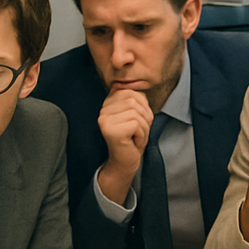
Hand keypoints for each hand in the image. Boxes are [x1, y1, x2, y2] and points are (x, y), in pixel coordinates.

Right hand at [96, 88, 152, 205]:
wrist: (124, 163)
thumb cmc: (131, 139)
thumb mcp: (134, 115)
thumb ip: (134, 100)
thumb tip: (138, 86)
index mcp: (108, 103)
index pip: (133, 93)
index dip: (143, 108)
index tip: (137, 123)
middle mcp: (103, 110)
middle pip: (135, 102)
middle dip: (144, 118)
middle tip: (137, 132)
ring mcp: (105, 120)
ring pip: (137, 113)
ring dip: (143, 129)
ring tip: (135, 138)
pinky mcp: (111, 130)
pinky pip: (136, 124)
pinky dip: (141, 136)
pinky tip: (133, 142)